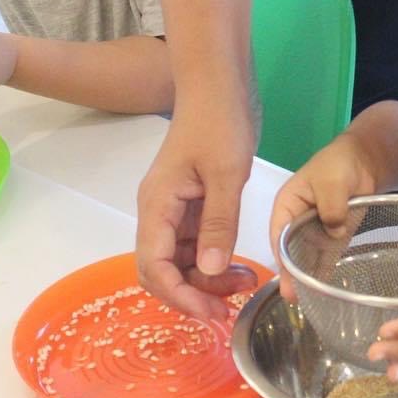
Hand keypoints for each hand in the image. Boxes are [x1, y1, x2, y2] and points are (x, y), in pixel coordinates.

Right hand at [136, 94, 258, 319]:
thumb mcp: (227, 173)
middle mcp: (159, 211)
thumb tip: (210, 272)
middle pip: (162, 270)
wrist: (220, 83)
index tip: (212, 313)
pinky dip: (214, 260)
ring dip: (206, 279)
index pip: (154, 267)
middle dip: (192, 293)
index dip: (179, 296)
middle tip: (229, 308)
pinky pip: (196, 244)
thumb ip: (219, 223)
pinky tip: (240, 265)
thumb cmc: (220, 121)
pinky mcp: (193, 204)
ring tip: (243, 284)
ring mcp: (175, 208)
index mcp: (157, 205)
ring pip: (180, 261)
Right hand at [269, 135, 376, 301]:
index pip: (278, 232)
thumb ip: (331, 205)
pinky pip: (324, 258)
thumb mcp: (332, 180)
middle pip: (289, 249)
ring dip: (305, 277)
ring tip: (304, 301)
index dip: (280, 253)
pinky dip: (322, 273)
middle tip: (291, 296)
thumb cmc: (339, 165)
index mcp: (287, 205)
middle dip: (289, 273)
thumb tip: (333, 232)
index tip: (284, 274)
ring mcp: (313, 232)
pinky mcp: (331, 238)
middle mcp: (295, 222)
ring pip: (305, 258)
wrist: (364, 162)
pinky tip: (321, 291)